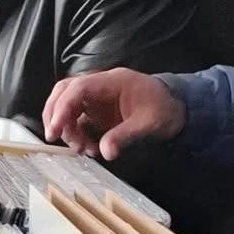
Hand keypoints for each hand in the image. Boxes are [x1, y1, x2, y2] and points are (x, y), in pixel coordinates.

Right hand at [41, 68, 185, 159]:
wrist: (179, 106)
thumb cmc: (165, 110)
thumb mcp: (149, 124)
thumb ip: (125, 136)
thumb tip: (105, 152)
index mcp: (112, 81)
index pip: (78, 89)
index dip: (62, 108)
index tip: (56, 129)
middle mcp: (100, 85)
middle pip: (64, 92)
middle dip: (55, 114)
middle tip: (54, 137)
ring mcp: (97, 97)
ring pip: (67, 104)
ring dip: (66, 127)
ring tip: (81, 148)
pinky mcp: (97, 109)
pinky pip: (77, 117)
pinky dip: (76, 132)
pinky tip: (87, 147)